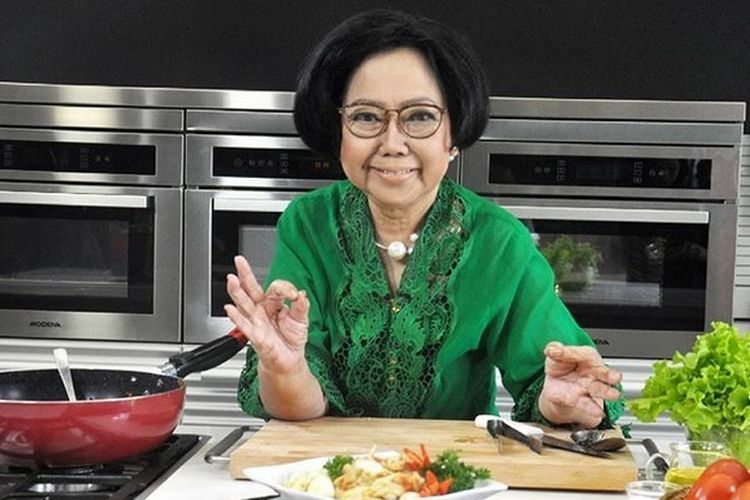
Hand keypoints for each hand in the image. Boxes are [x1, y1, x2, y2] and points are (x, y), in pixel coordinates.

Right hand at [224, 255, 309, 373]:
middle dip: (245, 274)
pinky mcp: (255, 335)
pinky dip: (236, 317)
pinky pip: (244, 325)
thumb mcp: (301, 319)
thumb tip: (301, 294)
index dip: (285, 289)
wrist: (288, 360)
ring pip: (244, 303)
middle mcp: (262, 309)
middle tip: (239, 261)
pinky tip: (230, 308)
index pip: (276, 288)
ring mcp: (256, 321)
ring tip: (231, 280)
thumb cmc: (292, 338)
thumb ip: (301, 306)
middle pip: (252, 289)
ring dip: (237, 292)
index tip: (294, 295)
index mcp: (273, 303)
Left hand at [538, 341, 621, 427]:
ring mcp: (589, 387)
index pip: (584, 354)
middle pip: (604, 373)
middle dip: (610, 375)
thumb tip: (551, 349)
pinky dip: (593, 409)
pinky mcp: (581, 400)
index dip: (572, 353)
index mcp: (587, 357)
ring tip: (613, 395)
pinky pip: (588, 404)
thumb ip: (555, 350)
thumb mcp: (555, 354)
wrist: (555, 384)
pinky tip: (599, 412)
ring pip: (600, 389)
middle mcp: (592, 372)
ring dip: (606, 393)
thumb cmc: (561, 366)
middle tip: (616, 377)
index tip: (557, 352)